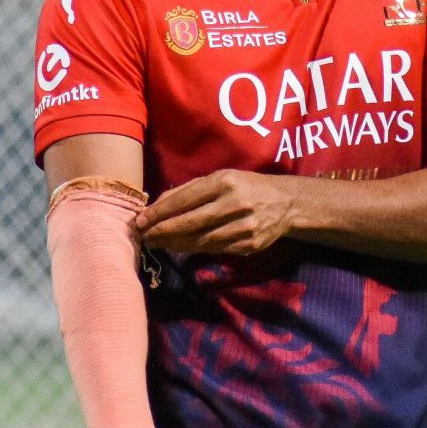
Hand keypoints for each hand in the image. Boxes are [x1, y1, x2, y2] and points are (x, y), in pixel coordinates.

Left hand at [134, 170, 296, 254]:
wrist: (286, 203)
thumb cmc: (246, 186)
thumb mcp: (221, 177)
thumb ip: (189, 190)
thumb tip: (157, 204)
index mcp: (225, 182)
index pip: (185, 199)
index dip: (160, 212)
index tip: (140, 220)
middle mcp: (234, 204)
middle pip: (190, 222)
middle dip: (162, 231)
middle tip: (143, 236)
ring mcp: (243, 227)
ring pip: (200, 240)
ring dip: (174, 244)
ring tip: (157, 243)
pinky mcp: (248, 245)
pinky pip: (214, 250)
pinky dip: (193, 249)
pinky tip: (179, 247)